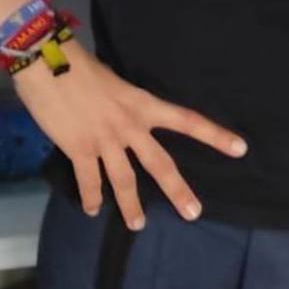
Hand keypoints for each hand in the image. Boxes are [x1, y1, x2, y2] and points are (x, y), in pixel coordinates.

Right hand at [14, 38, 246, 230]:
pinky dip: (91, 197)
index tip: (240, 149)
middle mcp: (130, 126)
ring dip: (131, 206)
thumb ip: (127, 105)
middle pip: (160, 164)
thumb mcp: (117, 83)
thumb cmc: (81, 67)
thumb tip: (127, 120)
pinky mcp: (78, 148)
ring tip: (138, 225)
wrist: (48, 64)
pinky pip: (89, 179)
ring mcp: (105, 140)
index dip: (215, 135)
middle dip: (178, 191)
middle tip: (194, 213)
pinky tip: (93, 210)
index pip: (188, 121)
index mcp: (144, 105)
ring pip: (124, 181)